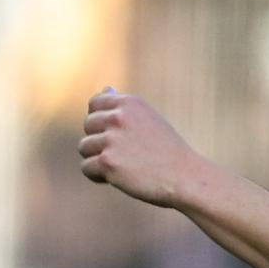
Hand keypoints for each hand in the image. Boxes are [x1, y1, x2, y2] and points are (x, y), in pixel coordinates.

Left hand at [79, 89, 204, 208]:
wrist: (184, 176)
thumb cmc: (166, 149)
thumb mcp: (148, 118)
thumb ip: (124, 106)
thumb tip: (106, 89)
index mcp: (129, 103)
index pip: (95, 104)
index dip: (100, 121)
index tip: (115, 134)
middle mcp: (119, 117)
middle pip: (87, 125)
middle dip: (99, 140)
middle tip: (122, 153)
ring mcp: (112, 139)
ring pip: (84, 147)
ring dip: (97, 158)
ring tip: (120, 165)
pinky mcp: (108, 162)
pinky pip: (86, 167)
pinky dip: (97, 175)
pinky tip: (115, 178)